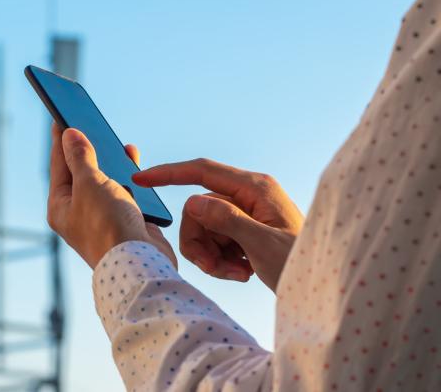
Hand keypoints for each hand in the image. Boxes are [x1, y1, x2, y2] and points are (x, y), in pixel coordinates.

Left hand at [47, 123, 176, 268]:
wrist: (140, 263)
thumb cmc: (107, 225)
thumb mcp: (89, 184)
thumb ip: (80, 157)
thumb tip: (69, 134)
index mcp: (60, 206)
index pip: (58, 164)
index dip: (61, 138)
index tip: (61, 114)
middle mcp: (78, 212)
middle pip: (81, 172)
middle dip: (88, 147)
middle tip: (88, 121)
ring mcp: (102, 217)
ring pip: (105, 181)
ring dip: (111, 161)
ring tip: (114, 141)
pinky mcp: (125, 221)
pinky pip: (125, 191)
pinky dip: (129, 176)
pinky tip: (133, 162)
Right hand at [133, 158, 302, 291]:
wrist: (321, 290)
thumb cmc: (302, 264)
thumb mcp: (263, 245)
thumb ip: (227, 220)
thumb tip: (193, 202)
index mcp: (255, 188)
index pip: (202, 171)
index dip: (169, 173)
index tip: (141, 179)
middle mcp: (248, 195)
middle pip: (198, 209)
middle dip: (199, 241)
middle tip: (215, 268)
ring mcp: (245, 214)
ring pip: (203, 228)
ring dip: (211, 255)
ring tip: (235, 273)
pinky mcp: (244, 231)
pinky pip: (214, 241)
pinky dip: (221, 260)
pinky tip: (242, 272)